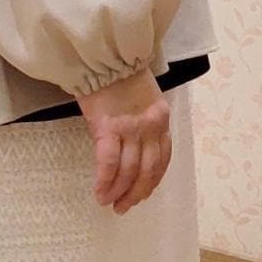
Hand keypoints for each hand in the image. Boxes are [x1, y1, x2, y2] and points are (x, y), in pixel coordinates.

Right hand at [76, 66, 171, 214]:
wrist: (103, 54)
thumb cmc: (118, 74)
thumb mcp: (142, 97)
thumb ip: (144, 121)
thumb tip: (133, 148)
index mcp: (161, 118)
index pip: (162, 159)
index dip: (151, 182)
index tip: (141, 194)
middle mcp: (150, 126)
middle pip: (147, 170)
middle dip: (135, 193)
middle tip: (123, 207)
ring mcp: (130, 127)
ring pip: (128, 170)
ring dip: (118, 191)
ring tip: (108, 203)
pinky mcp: (108, 127)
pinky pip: (108, 161)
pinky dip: (104, 180)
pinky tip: (99, 191)